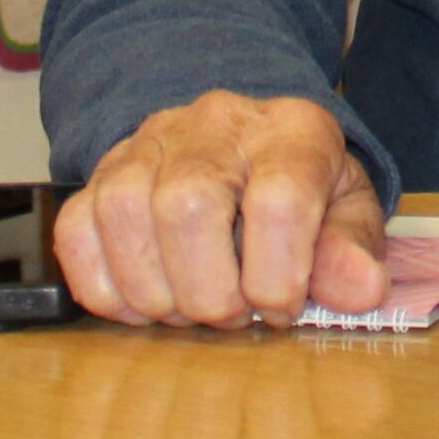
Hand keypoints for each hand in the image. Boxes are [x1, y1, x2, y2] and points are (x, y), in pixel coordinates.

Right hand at [50, 90, 389, 326]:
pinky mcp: (101, 173)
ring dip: (155, 291)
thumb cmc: (301, 189)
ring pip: (125, 215)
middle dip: (209, 291)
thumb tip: (361, 290)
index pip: (278, 200)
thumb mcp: (346, 213)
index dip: (278, 277)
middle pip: (188, 207)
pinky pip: (77, 231)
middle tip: (231, 313)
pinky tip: (143, 301)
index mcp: (293, 132)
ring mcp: (149, 144)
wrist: (245, 145)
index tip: (281, 309)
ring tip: (189, 307)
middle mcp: (214, 125)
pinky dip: (104, 286)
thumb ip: (352, 251)